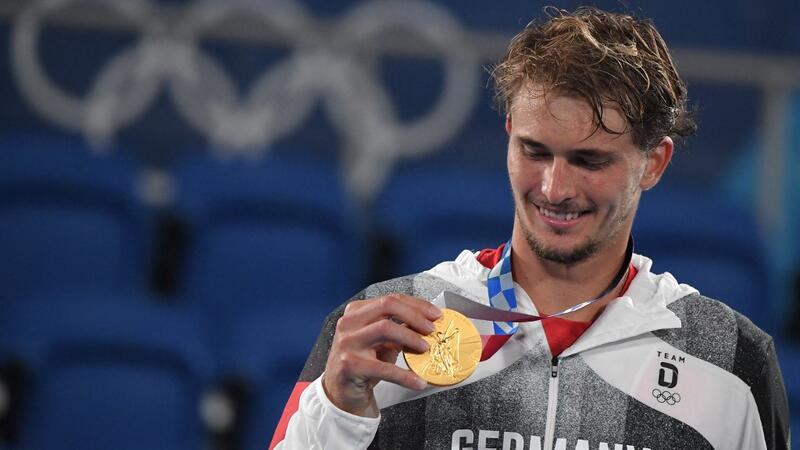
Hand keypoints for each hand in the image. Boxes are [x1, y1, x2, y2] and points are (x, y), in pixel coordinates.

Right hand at [322, 293, 441, 416]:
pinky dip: (405, 376)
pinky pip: (384, 368)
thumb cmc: (363, 363)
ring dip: (411, 337)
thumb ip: (398, 329)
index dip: (417, 305)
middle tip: (432, 329)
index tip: (435, 314)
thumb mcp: (381, 342)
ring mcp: (347, 343)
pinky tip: (418, 381)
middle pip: (387, 306)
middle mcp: (349, 323)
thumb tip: (427, 323)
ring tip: (425, 349)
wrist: (341, 391)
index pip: (390, 299)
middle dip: (415, 315)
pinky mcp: (349, 365)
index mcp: (356, 312)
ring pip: (385, 327)